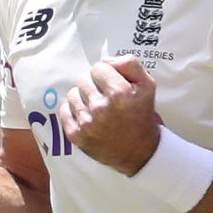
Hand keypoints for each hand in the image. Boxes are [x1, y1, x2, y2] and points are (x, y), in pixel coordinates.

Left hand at [61, 55, 159, 172]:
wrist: (139, 152)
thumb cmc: (141, 115)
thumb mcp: (147, 85)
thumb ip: (129, 64)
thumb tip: (106, 60)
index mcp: (119, 94)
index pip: (98, 67)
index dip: (106, 74)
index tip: (113, 85)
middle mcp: (101, 108)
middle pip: (83, 79)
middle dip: (94, 85)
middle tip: (105, 97)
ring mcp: (87, 123)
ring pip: (73, 93)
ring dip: (83, 97)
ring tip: (97, 108)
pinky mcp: (76, 135)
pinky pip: (64, 110)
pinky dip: (74, 111)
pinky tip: (88, 117)